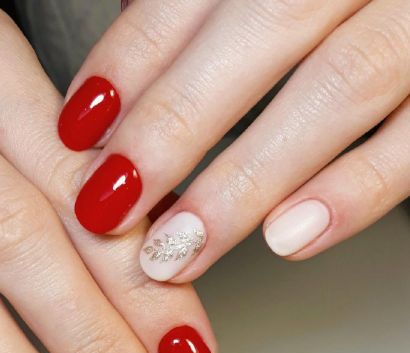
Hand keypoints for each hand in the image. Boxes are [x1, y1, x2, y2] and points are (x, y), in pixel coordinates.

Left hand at [60, 0, 408, 279]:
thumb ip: (200, 7)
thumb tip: (122, 66)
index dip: (130, 60)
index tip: (78, 131)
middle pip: (263, 30)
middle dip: (172, 129)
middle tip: (107, 207)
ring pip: (338, 89)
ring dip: (243, 183)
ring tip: (176, 251)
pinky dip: (352, 195)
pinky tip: (285, 241)